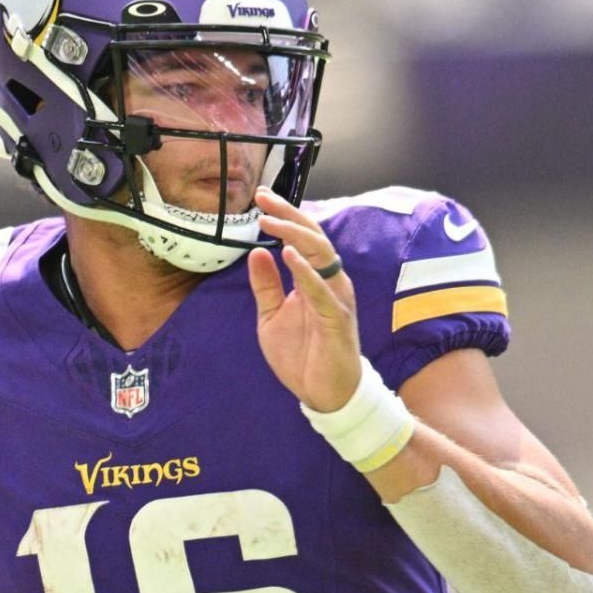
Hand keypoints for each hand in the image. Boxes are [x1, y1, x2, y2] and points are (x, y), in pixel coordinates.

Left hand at [247, 188, 361, 412]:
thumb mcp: (272, 316)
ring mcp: (335, 298)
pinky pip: (321, 290)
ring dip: (294, 235)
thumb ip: (266, 286)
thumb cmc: (303, 355)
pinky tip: (288, 255)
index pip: (301, 238)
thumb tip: (256, 253)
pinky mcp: (337, 319)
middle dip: (288, 215)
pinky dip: (305, 271)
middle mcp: (329, 282)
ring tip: (270, 221)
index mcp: (314, 279)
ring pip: (320, 256)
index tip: (260, 198)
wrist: (325, 394)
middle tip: (262, 199)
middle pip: (313, 238)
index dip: (284, 216)